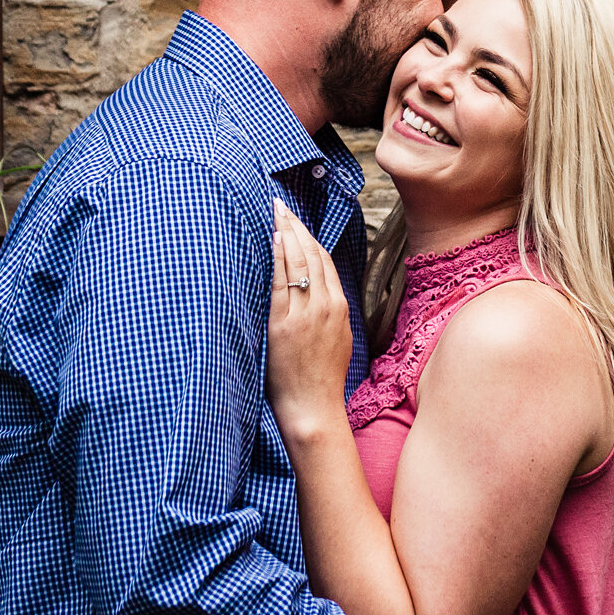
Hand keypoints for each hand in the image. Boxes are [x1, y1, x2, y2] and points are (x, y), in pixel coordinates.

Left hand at [266, 200, 353, 444]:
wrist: (313, 409)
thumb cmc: (321, 379)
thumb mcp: (338, 340)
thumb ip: (330, 313)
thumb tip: (318, 293)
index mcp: (340, 308)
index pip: (325, 261)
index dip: (310, 236)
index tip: (296, 219)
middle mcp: (326, 306)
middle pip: (312, 255)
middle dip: (296, 227)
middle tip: (281, 205)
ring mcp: (306, 315)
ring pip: (299, 263)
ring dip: (286, 234)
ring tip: (275, 213)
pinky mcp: (285, 325)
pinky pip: (282, 283)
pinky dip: (278, 258)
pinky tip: (273, 241)